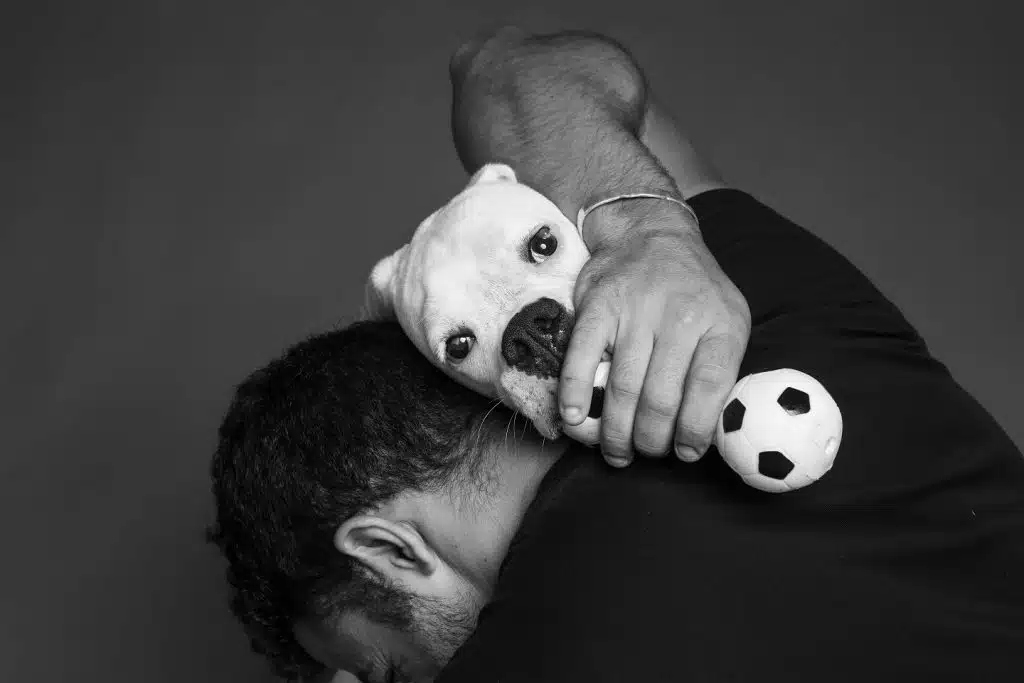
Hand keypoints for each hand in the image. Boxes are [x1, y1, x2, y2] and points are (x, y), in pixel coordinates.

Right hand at [560, 204, 750, 465]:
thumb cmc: (694, 290)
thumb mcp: (728, 318)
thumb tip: (709, 432)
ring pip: (622, 388)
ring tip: (616, 451)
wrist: (651, 235)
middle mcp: (679, 316)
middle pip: (661, 398)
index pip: (710, 389)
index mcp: (720, 323)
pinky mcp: (597, 307)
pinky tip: (575, 420)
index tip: (686, 453)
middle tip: (646, 453)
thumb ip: (722, 368)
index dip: (696, 431)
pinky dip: (575, 395)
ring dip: (615, 432)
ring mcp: (635, 311)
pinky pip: (581, 359)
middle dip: (651, 440)